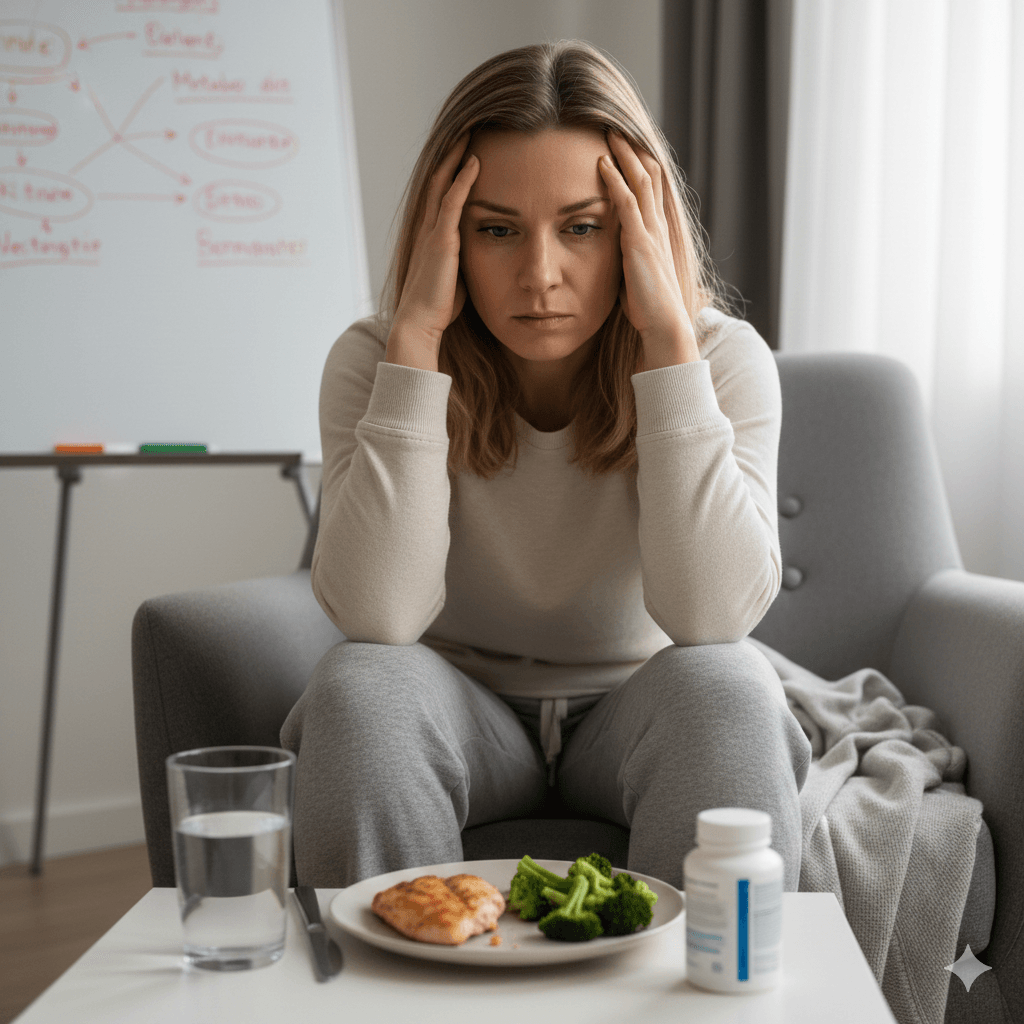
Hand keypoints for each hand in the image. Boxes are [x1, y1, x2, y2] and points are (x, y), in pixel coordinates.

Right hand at [391, 131, 479, 353]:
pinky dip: (462, 180)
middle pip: (440, 178)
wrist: (419, 323)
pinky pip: (451, 203)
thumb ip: (464, 258)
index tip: (469, 147)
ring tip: (472, 130)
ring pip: (443, 183)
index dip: (453, 168)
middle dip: (453, 151)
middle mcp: (428, 227)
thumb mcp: (455, 276)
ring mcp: (432, 232)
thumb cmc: (438, 307)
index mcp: (432, 235)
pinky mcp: (440, 241)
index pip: (442, 192)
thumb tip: (481, 255)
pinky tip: (475, 162)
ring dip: (457, 156)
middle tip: (469, 126)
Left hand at [599, 132, 698, 366]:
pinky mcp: (640, 242)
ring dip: (624, 155)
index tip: (624, 146)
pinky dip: (614, 180)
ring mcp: (651, 232)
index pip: (652, 188)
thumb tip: (615, 253)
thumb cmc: (648, 308)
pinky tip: (601, 164)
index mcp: (658, 232)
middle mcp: (658, 226)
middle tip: (615, 126)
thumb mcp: (636, 274)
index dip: (639, 164)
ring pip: (640, 180)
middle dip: (633, 149)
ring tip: (608, 132)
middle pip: (650, 174)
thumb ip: (628, 257)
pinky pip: (627, 202)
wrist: (664, 325)